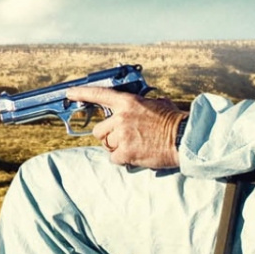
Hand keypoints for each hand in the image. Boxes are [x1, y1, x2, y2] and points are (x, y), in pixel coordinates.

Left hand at [63, 86, 186, 168]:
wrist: (184, 138)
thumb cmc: (175, 122)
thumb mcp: (158, 104)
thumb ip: (144, 104)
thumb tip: (149, 101)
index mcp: (128, 103)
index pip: (100, 95)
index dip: (82, 93)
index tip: (70, 93)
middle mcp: (121, 117)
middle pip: (99, 130)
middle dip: (108, 136)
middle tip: (123, 139)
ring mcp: (122, 135)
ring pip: (106, 145)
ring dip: (117, 148)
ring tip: (135, 146)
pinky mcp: (126, 153)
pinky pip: (114, 159)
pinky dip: (123, 160)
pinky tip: (136, 156)